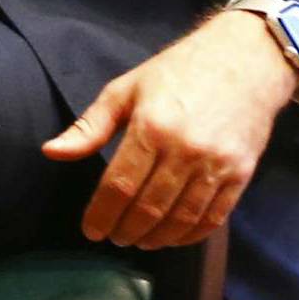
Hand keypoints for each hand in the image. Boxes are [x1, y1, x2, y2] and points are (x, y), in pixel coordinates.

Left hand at [42, 7, 298, 249]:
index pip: (119, 186)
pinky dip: (189, 236)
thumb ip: (90, 126)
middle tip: (114, 237)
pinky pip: (213, 218)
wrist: (247, 58)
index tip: (91, 231)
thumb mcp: (127, 89)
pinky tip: (173, 237)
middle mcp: (185, 149)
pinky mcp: (241, 173)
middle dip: (125, 231)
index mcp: (151, 126)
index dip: (101, 215)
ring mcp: (216, 164)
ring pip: (180, 220)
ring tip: (140, 241)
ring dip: (155, 239)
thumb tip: (51, 152)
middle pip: (148, 209)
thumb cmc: (179, 71)